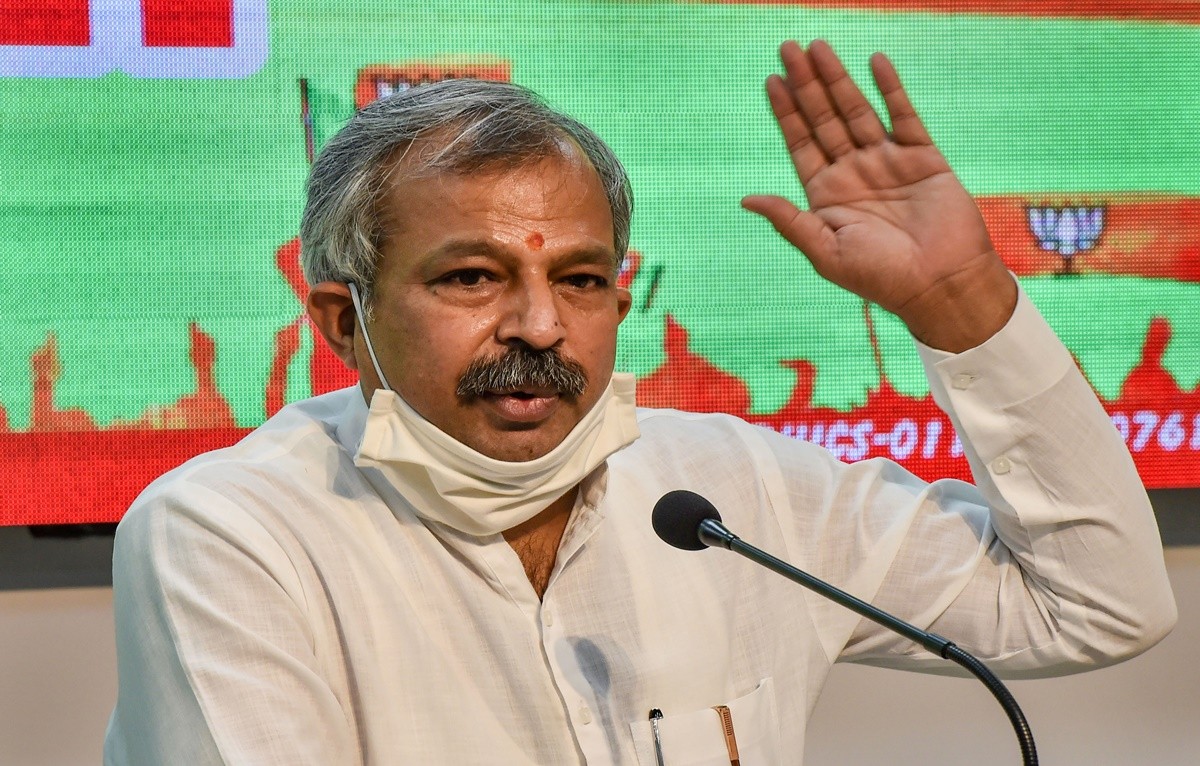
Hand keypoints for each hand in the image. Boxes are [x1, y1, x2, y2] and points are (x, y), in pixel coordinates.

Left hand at [742, 40, 1015, 351]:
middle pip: (823, 119)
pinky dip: (889, 89)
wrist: (941, 284)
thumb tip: (746, 199)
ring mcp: (886, 162)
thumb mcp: (825, 251)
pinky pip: (903, 115)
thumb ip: (789, 221)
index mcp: (827, 196)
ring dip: (837, 79)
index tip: (771, 80)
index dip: (786, 113)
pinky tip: (874, 62)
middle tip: (787, 48)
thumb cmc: (880, 277)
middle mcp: (853, 173)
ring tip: (818, 47)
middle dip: (805, 85)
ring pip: (856, 111)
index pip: (800, 144)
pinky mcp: (922, 157)